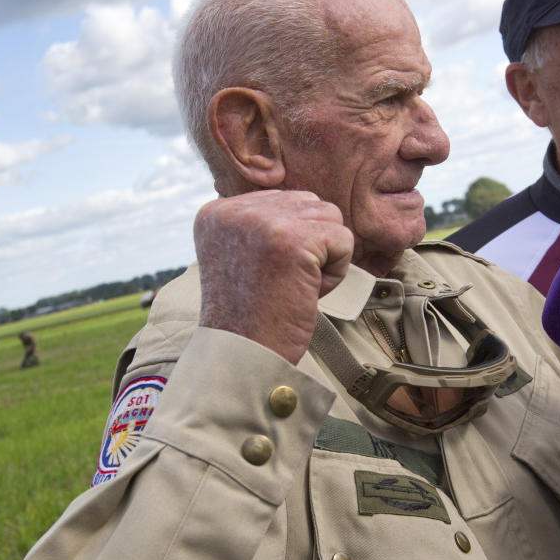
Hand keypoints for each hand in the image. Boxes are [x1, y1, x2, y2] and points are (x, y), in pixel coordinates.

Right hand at [195, 190, 354, 364]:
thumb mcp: (241, 257)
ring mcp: (263, 221)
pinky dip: (336, 272)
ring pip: (329, 218)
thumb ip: (262, 224)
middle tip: (283, 285)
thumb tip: (309, 204)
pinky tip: (306, 293)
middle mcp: (234, 210)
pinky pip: (343, 240)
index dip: (289, 243)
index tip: (263, 277)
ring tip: (293, 288)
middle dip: (310, 246)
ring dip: (324, 258)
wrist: (244, 358)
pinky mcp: (295, 238)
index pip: (282, 201)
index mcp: (216, 212)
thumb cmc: (250, 317)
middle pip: (307, 204)